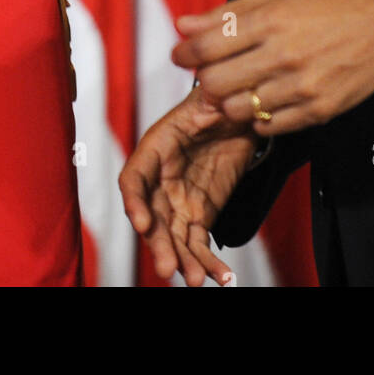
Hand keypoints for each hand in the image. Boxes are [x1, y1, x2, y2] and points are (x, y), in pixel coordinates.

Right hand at [119, 85, 258, 286]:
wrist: (239, 114)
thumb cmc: (218, 101)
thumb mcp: (213, 97)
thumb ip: (210, 100)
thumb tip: (213, 93)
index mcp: (155, 148)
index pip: (134, 178)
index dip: (134, 202)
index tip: (141, 223)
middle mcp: (161, 179)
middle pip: (152, 217)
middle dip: (159, 244)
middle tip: (170, 269)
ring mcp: (179, 200)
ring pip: (175, 237)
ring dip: (183, 261)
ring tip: (196, 280)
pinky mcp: (200, 214)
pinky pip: (199, 243)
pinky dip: (208, 263)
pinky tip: (221, 279)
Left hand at [172, 0, 373, 134]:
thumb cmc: (332, 2)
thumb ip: (230, 12)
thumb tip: (185, 24)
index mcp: (270, 20)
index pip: (207, 46)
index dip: (185, 52)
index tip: (181, 54)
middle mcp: (284, 55)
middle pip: (216, 82)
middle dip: (205, 79)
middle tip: (210, 72)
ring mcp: (302, 87)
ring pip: (239, 109)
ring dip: (229, 101)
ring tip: (239, 86)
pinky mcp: (319, 111)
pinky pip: (270, 126)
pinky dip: (258, 117)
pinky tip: (264, 99)